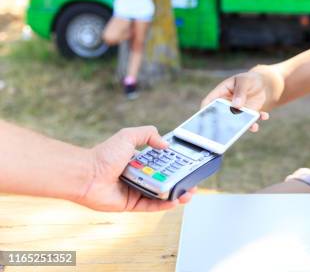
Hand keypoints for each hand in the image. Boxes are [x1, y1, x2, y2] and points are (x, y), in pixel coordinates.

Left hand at [77, 126, 195, 211]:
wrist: (86, 174)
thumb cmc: (103, 155)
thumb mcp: (128, 136)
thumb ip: (148, 134)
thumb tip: (165, 144)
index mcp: (137, 161)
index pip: (160, 163)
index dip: (174, 165)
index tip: (187, 165)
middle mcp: (137, 176)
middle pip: (163, 180)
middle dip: (179, 181)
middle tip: (192, 182)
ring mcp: (135, 191)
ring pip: (160, 194)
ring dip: (175, 194)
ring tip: (188, 193)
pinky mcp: (131, 204)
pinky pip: (151, 206)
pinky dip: (163, 205)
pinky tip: (175, 201)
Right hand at [201, 72, 269, 131]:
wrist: (262, 84)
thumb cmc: (249, 79)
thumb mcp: (244, 81)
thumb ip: (240, 92)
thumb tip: (236, 105)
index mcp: (221, 93)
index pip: (209, 102)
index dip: (205, 110)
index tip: (205, 119)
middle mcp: (227, 105)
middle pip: (221, 116)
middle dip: (224, 124)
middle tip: (229, 130)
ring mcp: (237, 112)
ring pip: (236, 123)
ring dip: (244, 126)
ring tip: (253, 126)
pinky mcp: (247, 116)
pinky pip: (250, 122)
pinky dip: (257, 121)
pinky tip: (264, 115)